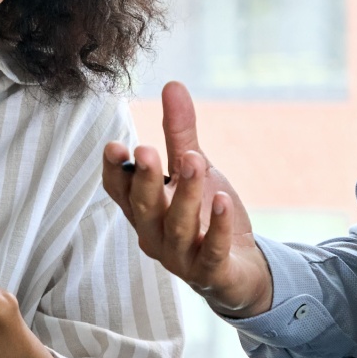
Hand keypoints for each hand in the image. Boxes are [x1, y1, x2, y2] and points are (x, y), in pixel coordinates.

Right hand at [101, 80, 271, 315]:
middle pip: (144, 209)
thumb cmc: (206, 216)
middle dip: (145, 180)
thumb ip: (180, 132)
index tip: (116, 146)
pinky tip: (224, 202)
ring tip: (194, 162)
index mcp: (145, 210)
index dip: (115, 171)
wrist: (241, 268)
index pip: (120, 192)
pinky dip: (217, 227)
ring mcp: (181, 258)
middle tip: (146, 151)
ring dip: (185, 195)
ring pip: (178, 228)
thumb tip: (172, 84)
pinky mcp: (211, 273)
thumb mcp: (194, 168)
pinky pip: (211, 252)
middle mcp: (155, 235)